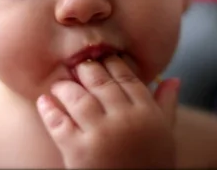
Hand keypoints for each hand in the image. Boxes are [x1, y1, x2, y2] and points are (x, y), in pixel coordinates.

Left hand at [36, 54, 180, 168]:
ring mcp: (100, 134)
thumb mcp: (165, 137)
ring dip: (65, 87)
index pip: (126, 77)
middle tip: (77, 66)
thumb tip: (173, 78)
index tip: (101, 58)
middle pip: (100, 81)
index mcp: (147, 113)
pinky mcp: (78, 151)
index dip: (111, 63)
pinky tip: (44, 102)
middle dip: (86, 69)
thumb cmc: (150, 166)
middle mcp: (124, 120)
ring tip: (59, 85)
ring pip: (77, 97)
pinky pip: (58, 122)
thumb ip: (167, 106)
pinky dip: (48, 109)